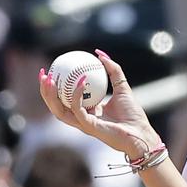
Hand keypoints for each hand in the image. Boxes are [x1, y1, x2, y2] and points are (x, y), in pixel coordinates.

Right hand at [39, 50, 160, 159]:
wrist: (142, 133)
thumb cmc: (133, 114)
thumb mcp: (122, 87)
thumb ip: (113, 70)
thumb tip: (100, 53)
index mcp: (86, 111)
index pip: (64, 99)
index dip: (54, 87)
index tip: (52, 70)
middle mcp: (81, 119)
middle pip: (56, 106)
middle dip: (45, 91)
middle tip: (44, 74)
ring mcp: (83, 124)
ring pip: (59, 111)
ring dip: (51, 96)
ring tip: (49, 79)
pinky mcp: (89, 127)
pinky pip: (78, 110)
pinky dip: (76, 96)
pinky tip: (79, 82)